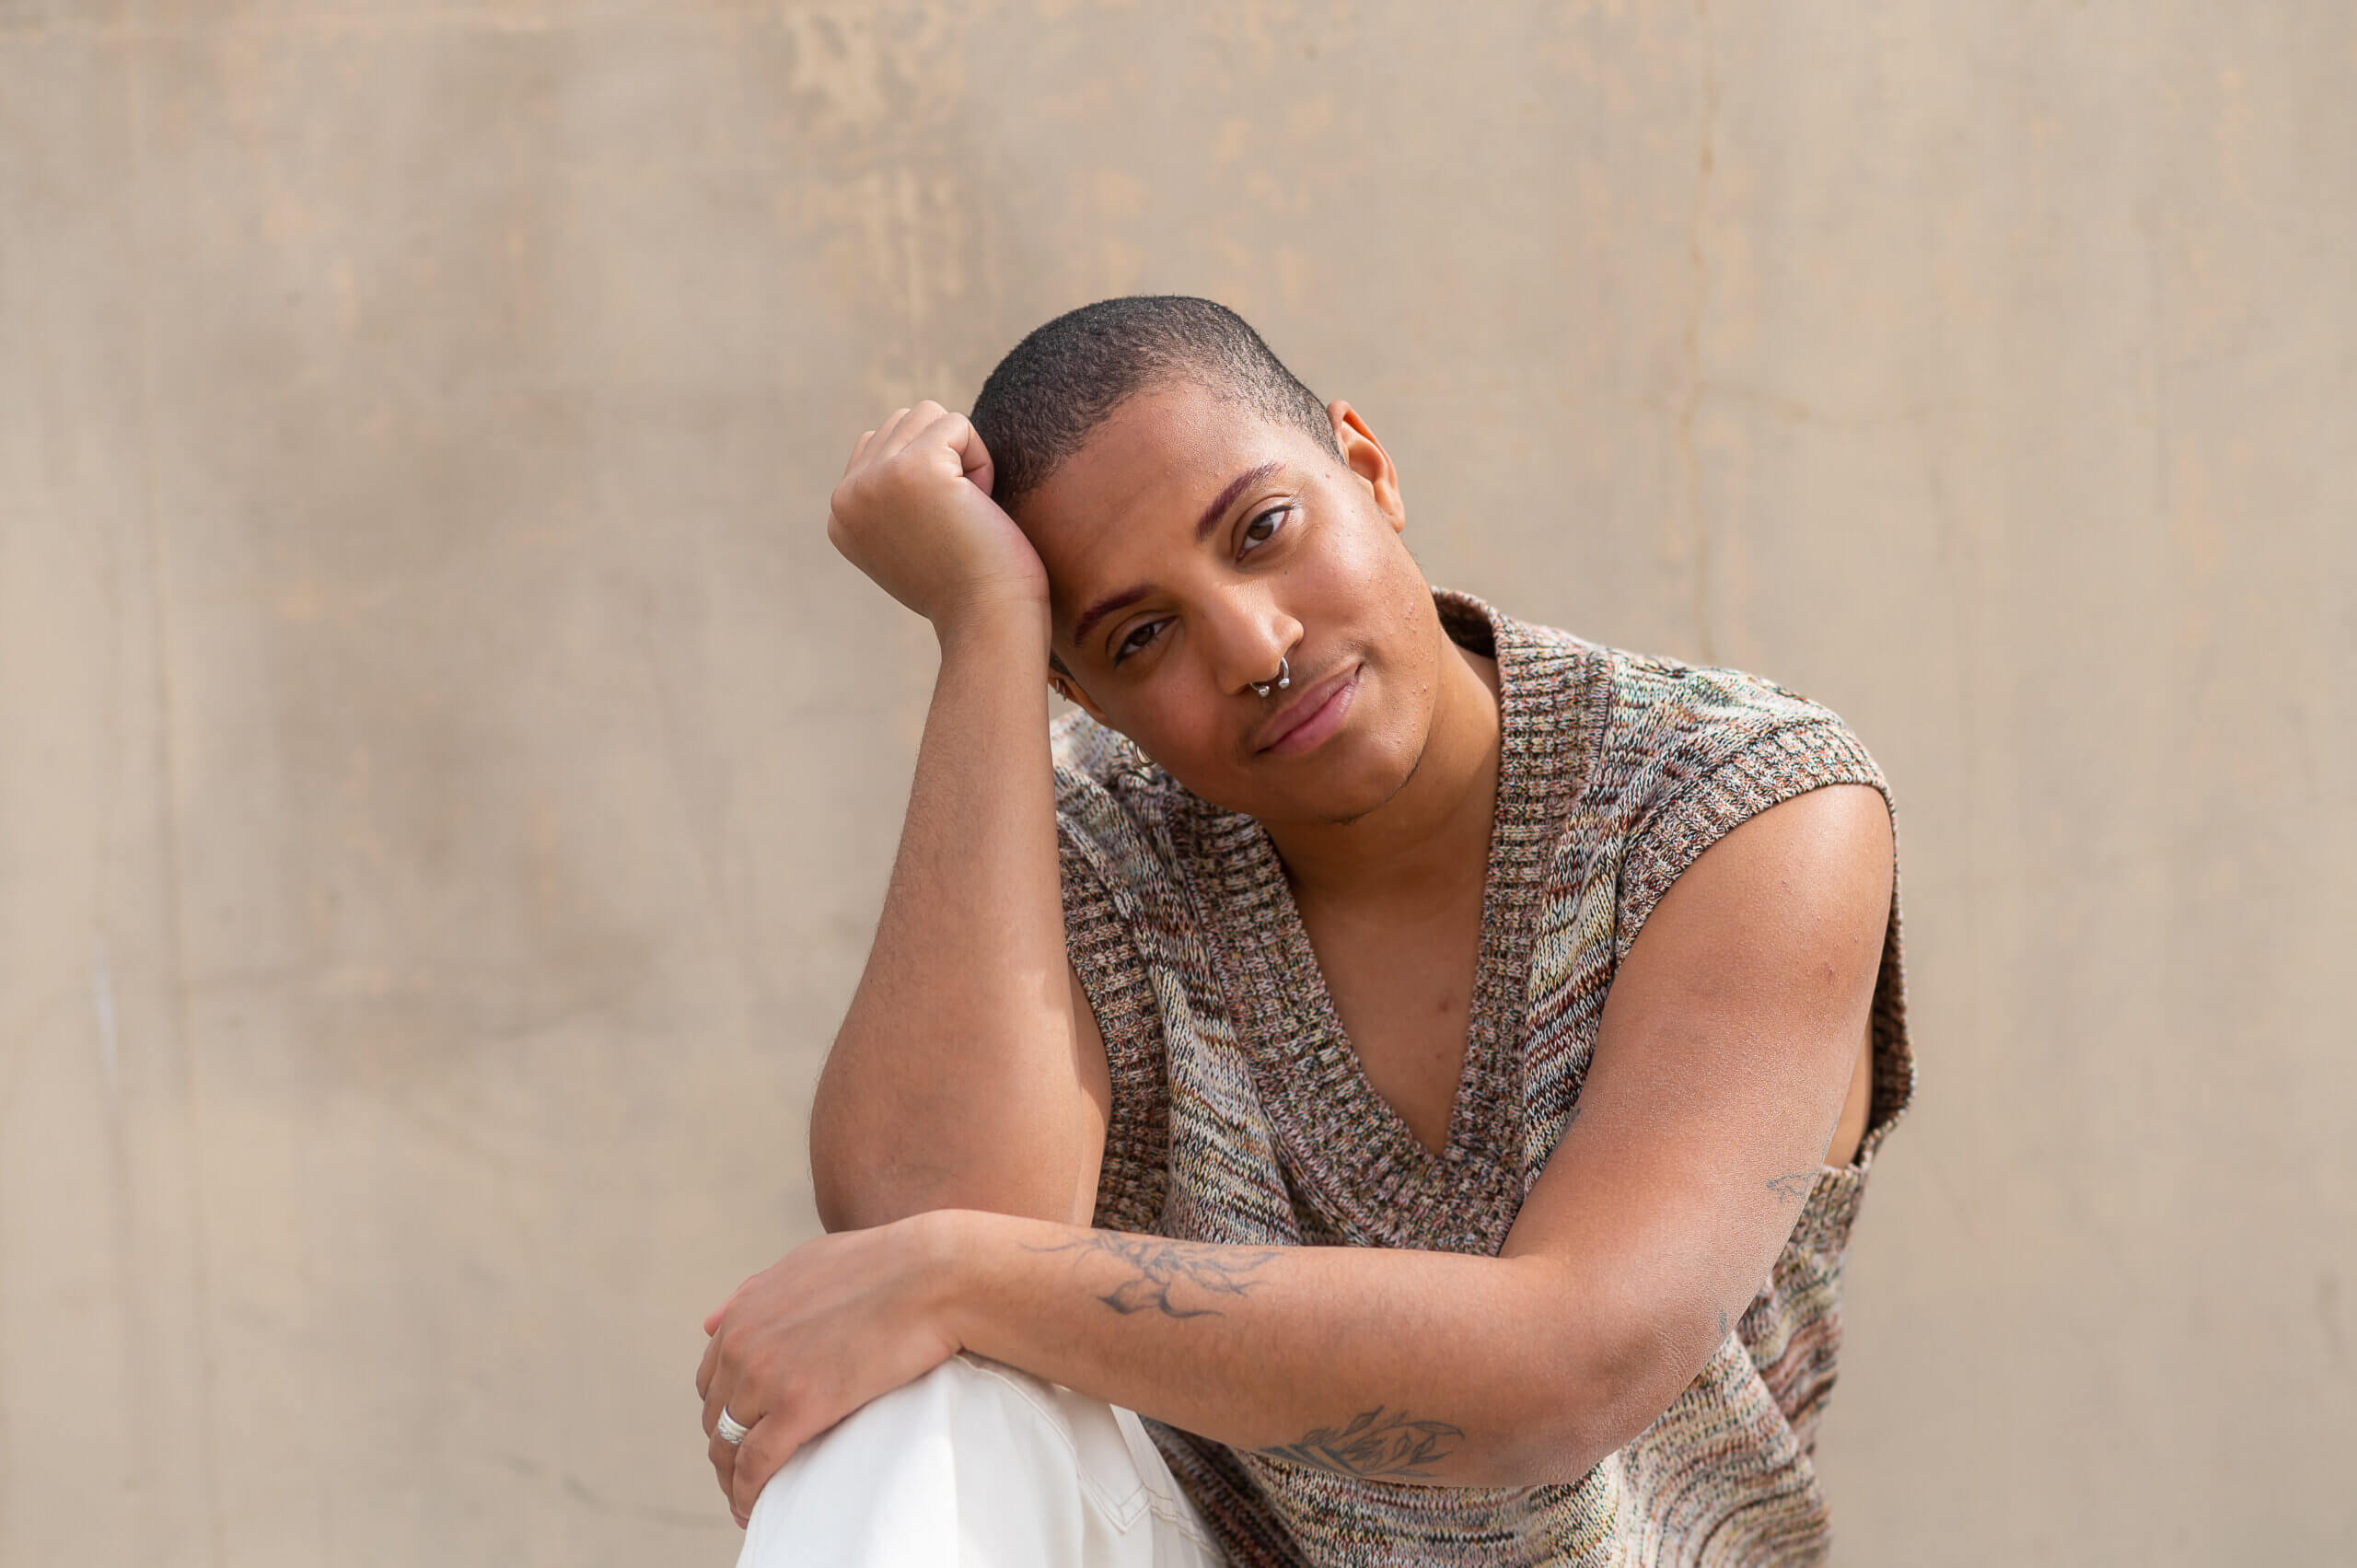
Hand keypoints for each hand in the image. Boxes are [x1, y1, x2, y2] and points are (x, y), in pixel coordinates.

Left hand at [695, 1214, 962, 1527]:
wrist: (932, 1275)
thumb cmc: (883, 1266)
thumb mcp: (805, 1265)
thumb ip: (754, 1293)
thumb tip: (709, 1324)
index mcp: (744, 1312)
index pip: (712, 1380)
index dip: (725, 1411)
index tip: (744, 1431)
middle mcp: (744, 1344)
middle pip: (716, 1416)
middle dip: (728, 1446)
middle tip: (750, 1470)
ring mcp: (768, 1376)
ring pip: (728, 1446)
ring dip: (733, 1477)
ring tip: (748, 1498)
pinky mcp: (800, 1407)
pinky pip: (757, 1465)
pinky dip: (749, 1493)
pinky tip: (754, 1509)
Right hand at [827, 401, 1048, 634]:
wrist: (989, 621)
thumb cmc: (969, 587)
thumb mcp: (910, 540)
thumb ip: (893, 496)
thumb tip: (905, 437)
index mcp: (841, 516)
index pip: (881, 445)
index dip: (928, 475)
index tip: (939, 531)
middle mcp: (846, 497)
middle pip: (903, 422)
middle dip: (945, 459)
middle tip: (958, 519)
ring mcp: (874, 480)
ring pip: (928, 416)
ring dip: (963, 456)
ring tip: (967, 510)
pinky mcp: (914, 469)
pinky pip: (956, 424)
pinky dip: (981, 460)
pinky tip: (979, 506)